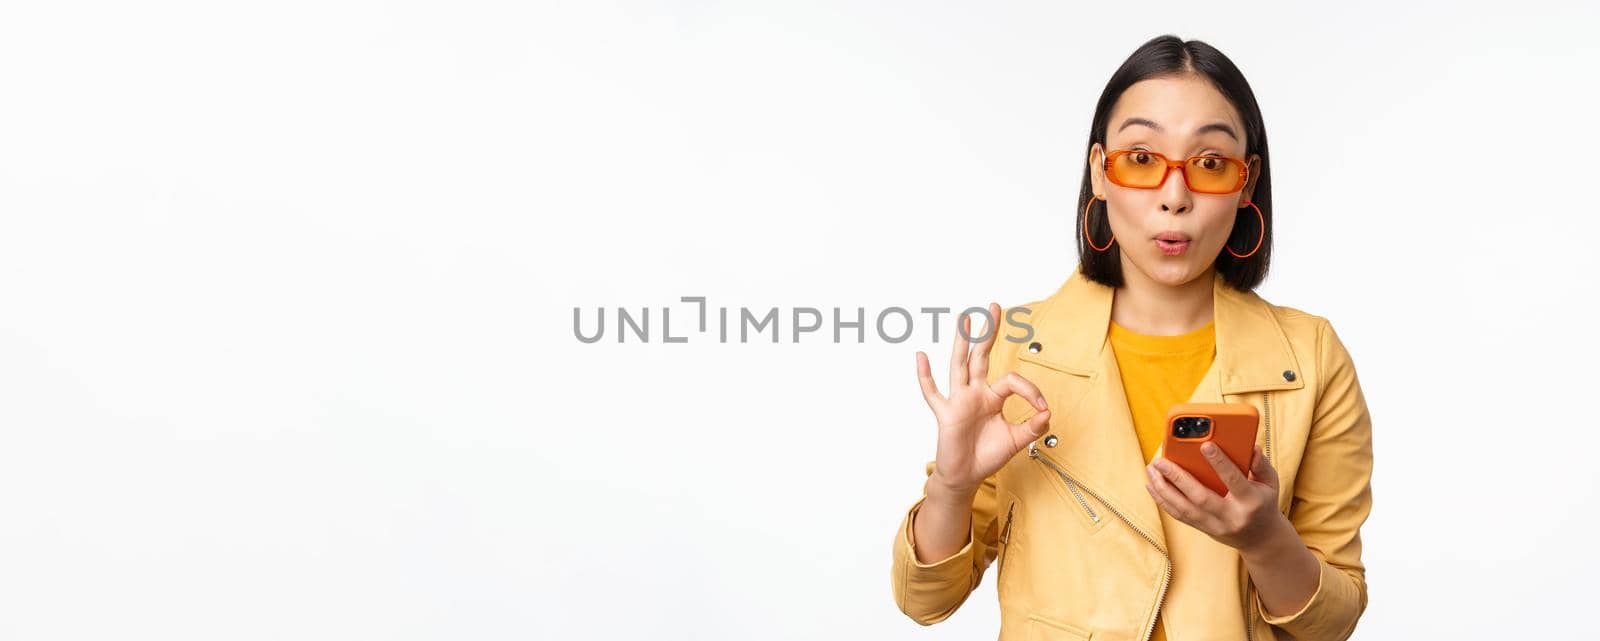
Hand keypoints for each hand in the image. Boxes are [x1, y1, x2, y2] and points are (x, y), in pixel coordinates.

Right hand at [916, 302, 1051, 497]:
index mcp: (992, 397)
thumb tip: (1047, 413)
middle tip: (994, 307)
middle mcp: (974, 393)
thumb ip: (1032, 427)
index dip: (1030, 391)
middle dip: (988, 333)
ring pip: (959, 365)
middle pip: (981, 356)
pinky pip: (932, 393)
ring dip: (962, 342)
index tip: (1042, 408)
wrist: (967, 476)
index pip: (1012, 381)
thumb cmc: (987, 456)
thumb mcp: (1016, 441)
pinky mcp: (946, 414)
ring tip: (965, 318)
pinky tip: (921, 356)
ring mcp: (958, 401)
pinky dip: (925, 376)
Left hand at [1144, 443, 1288, 551]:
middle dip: (1178, 478)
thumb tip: (1250, 446)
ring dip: (1163, 489)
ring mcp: (1215, 526)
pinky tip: (1151, 485)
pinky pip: (1179, 516)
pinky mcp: (1203, 529)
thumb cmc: (1263, 504)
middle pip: (1200, 498)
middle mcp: (1231, 516)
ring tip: (1151, 470)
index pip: (1234, 480)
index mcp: (1250, 502)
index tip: (1205, 445)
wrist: (1260, 539)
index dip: (1220, 463)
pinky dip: (1163, 500)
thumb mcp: (1270, 483)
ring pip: (1184, 509)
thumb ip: (1261, 464)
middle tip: (1160, 461)